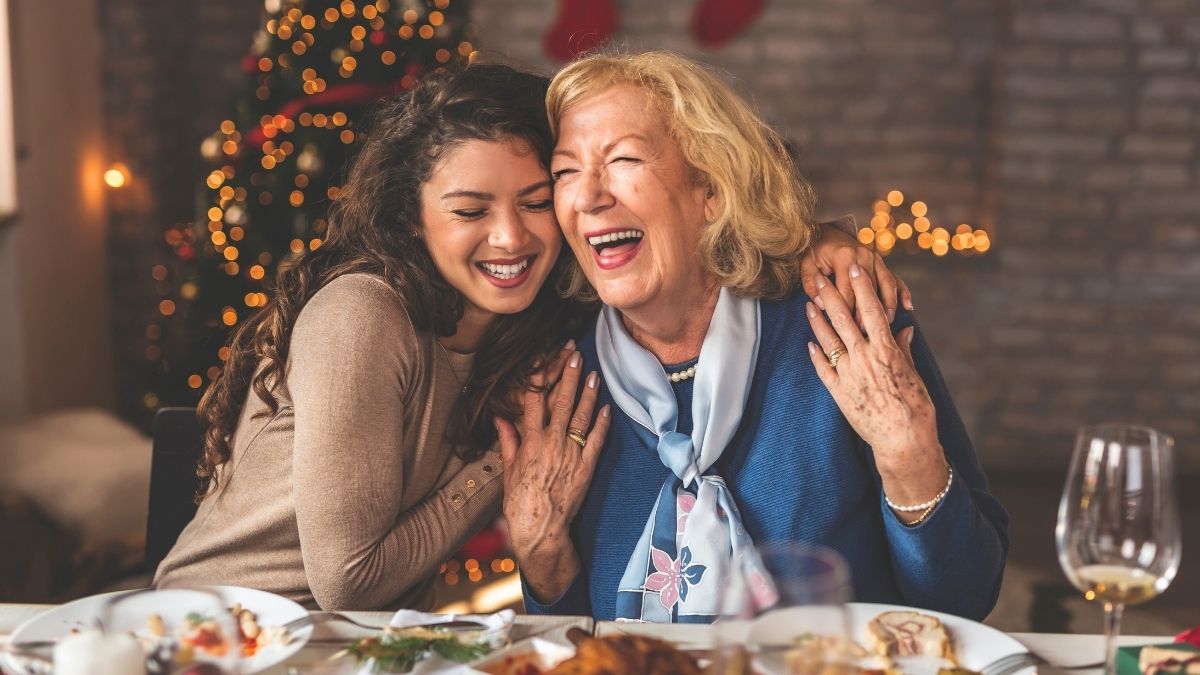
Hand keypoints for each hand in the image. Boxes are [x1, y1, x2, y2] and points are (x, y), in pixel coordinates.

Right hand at [495, 349, 610, 599]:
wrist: (540, 529)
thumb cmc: (520, 502)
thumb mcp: (509, 470)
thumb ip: (508, 441)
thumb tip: (500, 418)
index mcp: (530, 442)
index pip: (534, 401)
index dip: (540, 377)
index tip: (545, 359)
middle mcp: (551, 443)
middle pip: (561, 402)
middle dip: (568, 376)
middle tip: (574, 355)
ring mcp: (571, 454)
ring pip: (581, 417)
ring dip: (588, 393)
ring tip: (593, 373)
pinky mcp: (586, 467)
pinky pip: (596, 440)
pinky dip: (602, 423)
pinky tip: (606, 407)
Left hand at [800, 225, 913, 324]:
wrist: (828, 233)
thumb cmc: (815, 252)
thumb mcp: (806, 265)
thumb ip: (811, 285)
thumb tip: (822, 304)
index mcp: (844, 257)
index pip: (847, 290)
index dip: (847, 311)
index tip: (846, 330)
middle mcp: (863, 256)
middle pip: (869, 290)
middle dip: (867, 313)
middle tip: (866, 333)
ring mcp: (875, 259)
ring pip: (886, 284)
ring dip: (888, 304)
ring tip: (888, 323)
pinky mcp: (882, 263)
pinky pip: (895, 278)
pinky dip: (902, 292)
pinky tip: (908, 306)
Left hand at [805, 263, 947, 521]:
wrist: (904, 440)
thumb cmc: (916, 408)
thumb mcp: (914, 374)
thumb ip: (904, 349)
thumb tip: (903, 329)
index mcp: (886, 350)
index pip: (871, 310)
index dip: (862, 287)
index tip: (855, 267)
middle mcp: (864, 358)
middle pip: (843, 319)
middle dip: (830, 295)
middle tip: (819, 277)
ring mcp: (849, 375)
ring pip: (828, 340)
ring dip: (817, 320)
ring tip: (808, 304)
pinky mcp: (839, 393)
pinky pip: (823, 369)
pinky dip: (816, 354)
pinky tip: (809, 342)